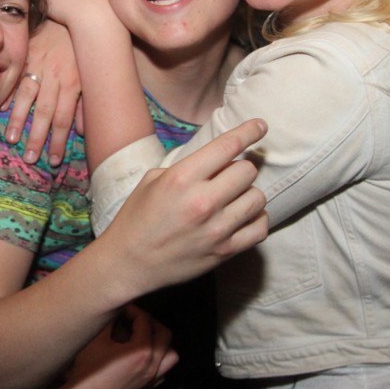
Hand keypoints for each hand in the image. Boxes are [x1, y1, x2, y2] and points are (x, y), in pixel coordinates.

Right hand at [4, 20, 80, 165]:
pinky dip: (7, 93)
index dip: (59, 141)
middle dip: (37, 138)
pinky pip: (14, 77)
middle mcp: (55, 76)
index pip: (65, 118)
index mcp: (73, 83)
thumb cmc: (80, 46)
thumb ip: (84, 103)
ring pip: (27, 96)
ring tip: (12, 139)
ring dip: (19, 120)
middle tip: (30, 159)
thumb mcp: (89, 73)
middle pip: (45, 112)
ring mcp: (38, 65)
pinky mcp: (25, 54)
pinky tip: (0, 109)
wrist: (71, 9)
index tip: (53, 161)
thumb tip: (83, 131)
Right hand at [56, 305, 177, 388]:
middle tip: (134, 319)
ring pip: (171, 356)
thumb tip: (116, 308)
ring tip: (144, 337)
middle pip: (165, 335)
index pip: (145, 322)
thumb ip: (110, 321)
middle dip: (151, 323)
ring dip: (161, 343)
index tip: (122, 309)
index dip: (133, 311)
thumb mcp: (97, 340)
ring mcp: (151, 379)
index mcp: (141, 351)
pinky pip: (163, 371)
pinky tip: (142, 356)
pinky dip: (159, 360)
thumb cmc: (87, 370)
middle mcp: (152, 366)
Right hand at [101, 119, 269, 299]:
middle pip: (247, 171)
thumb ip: (186, 167)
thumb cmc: (137, 218)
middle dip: (240, 168)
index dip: (249, 131)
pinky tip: (243, 217)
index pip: (228, 146)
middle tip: (228, 176)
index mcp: (182, 178)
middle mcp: (203, 201)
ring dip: (248, 193)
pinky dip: (256, 219)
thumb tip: (217, 159)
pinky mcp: (225, 251)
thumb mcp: (152, 181)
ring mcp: (217, 229)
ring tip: (234, 198)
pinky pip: (260, 228)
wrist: (128, 262)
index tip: (260, 126)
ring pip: (258, 198)